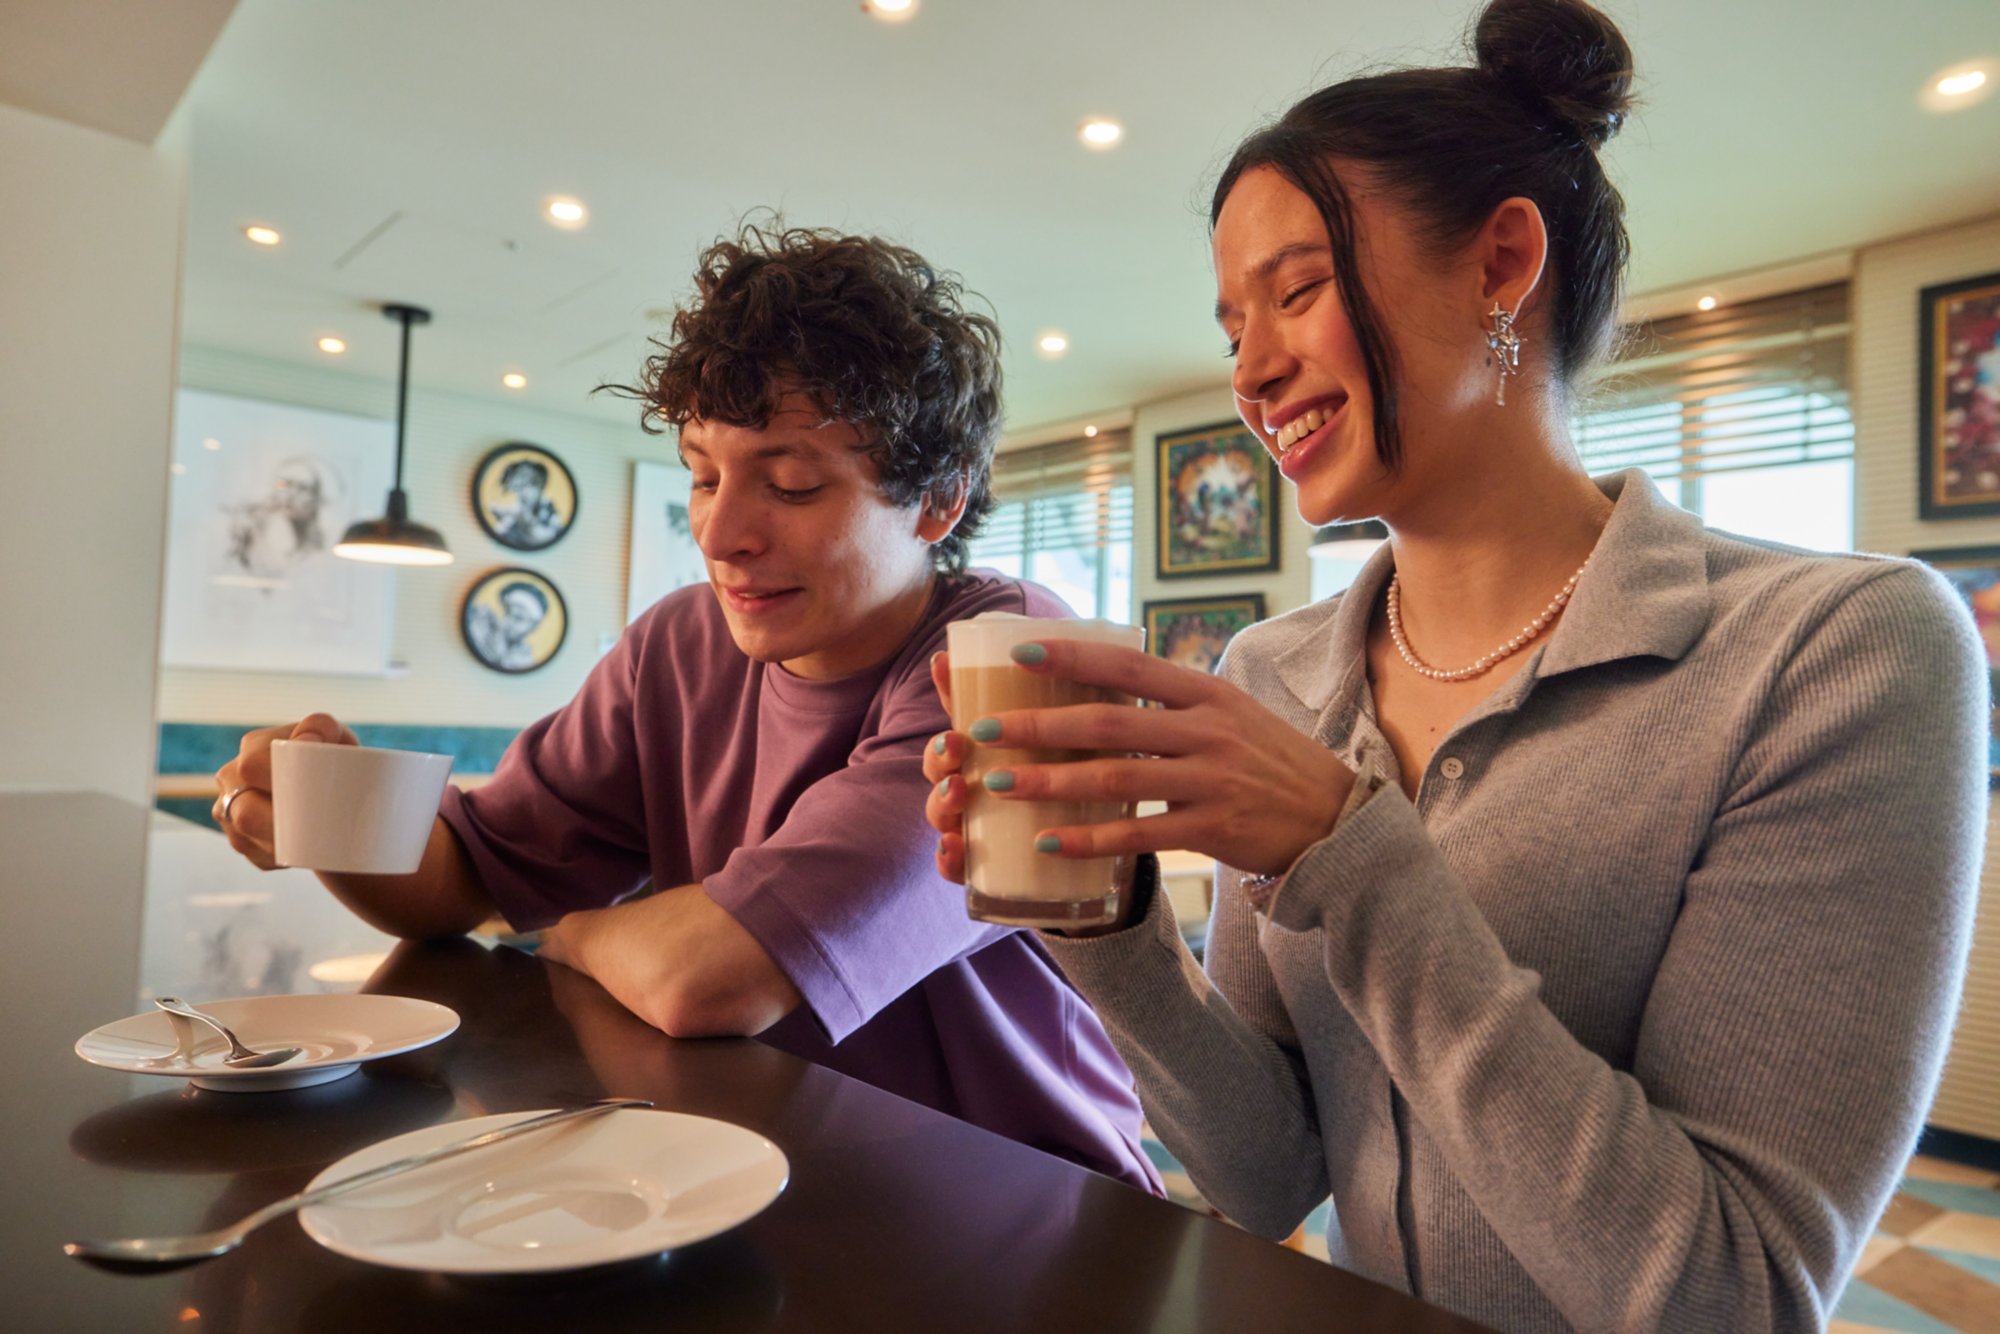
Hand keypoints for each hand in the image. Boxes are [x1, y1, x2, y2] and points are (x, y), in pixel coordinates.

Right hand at [211, 713, 358, 868]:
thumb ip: (322, 727)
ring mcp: (229, 812)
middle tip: (320, 830)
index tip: (312, 793)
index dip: (279, 784)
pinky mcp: (240, 840)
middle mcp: (231, 778)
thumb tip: (306, 741)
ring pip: (249, 840)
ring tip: (314, 840)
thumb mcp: (337, 738)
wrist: (334, 791)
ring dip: (283, 846)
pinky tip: (301, 849)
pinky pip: (258, 856)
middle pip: (246, 813)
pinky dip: (283, 856)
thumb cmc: (336, 759)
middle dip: (282, 826)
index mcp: (252, 748)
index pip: (251, 768)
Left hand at [922, 641, 1353, 877]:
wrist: (1334, 820)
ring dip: (1051, 781)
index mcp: (1207, 694)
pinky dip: (1089, 838)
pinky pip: (1138, 834)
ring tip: (1000, 783)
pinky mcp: (1212, 829)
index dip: (1074, 657)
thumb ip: (1174, 701)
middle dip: (1038, 725)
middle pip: (1109, 723)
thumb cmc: (1270, 763)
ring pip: (1115, 778)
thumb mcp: (1231, 714)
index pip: (1130, 666)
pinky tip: (1048, 840)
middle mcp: (1208, 731)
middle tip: (982, 729)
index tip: (1020, 651)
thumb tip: (1104, 680)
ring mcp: (1211, 780)